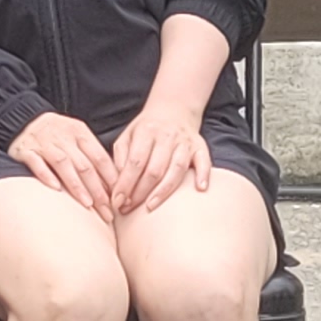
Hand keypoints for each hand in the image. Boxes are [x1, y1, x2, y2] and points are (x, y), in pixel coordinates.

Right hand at [9, 110, 120, 218]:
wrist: (22, 118)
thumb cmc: (55, 133)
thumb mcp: (76, 136)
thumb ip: (92, 155)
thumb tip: (113, 184)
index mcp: (80, 133)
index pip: (100, 158)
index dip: (111, 179)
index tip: (119, 199)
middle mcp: (64, 137)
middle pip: (85, 165)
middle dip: (98, 190)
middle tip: (107, 211)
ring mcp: (44, 143)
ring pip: (63, 164)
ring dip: (77, 185)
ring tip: (87, 204)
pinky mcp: (26, 150)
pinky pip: (37, 163)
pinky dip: (46, 175)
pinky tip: (55, 188)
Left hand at [105, 98, 216, 216]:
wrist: (173, 110)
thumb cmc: (146, 129)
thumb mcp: (127, 136)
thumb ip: (120, 157)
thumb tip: (116, 184)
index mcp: (146, 131)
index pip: (135, 162)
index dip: (126, 183)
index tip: (117, 201)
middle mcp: (167, 136)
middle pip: (155, 169)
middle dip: (140, 192)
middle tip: (128, 209)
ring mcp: (185, 142)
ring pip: (176, 169)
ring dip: (163, 191)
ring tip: (150, 207)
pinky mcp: (200, 147)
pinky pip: (204, 162)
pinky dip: (203, 175)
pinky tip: (200, 189)